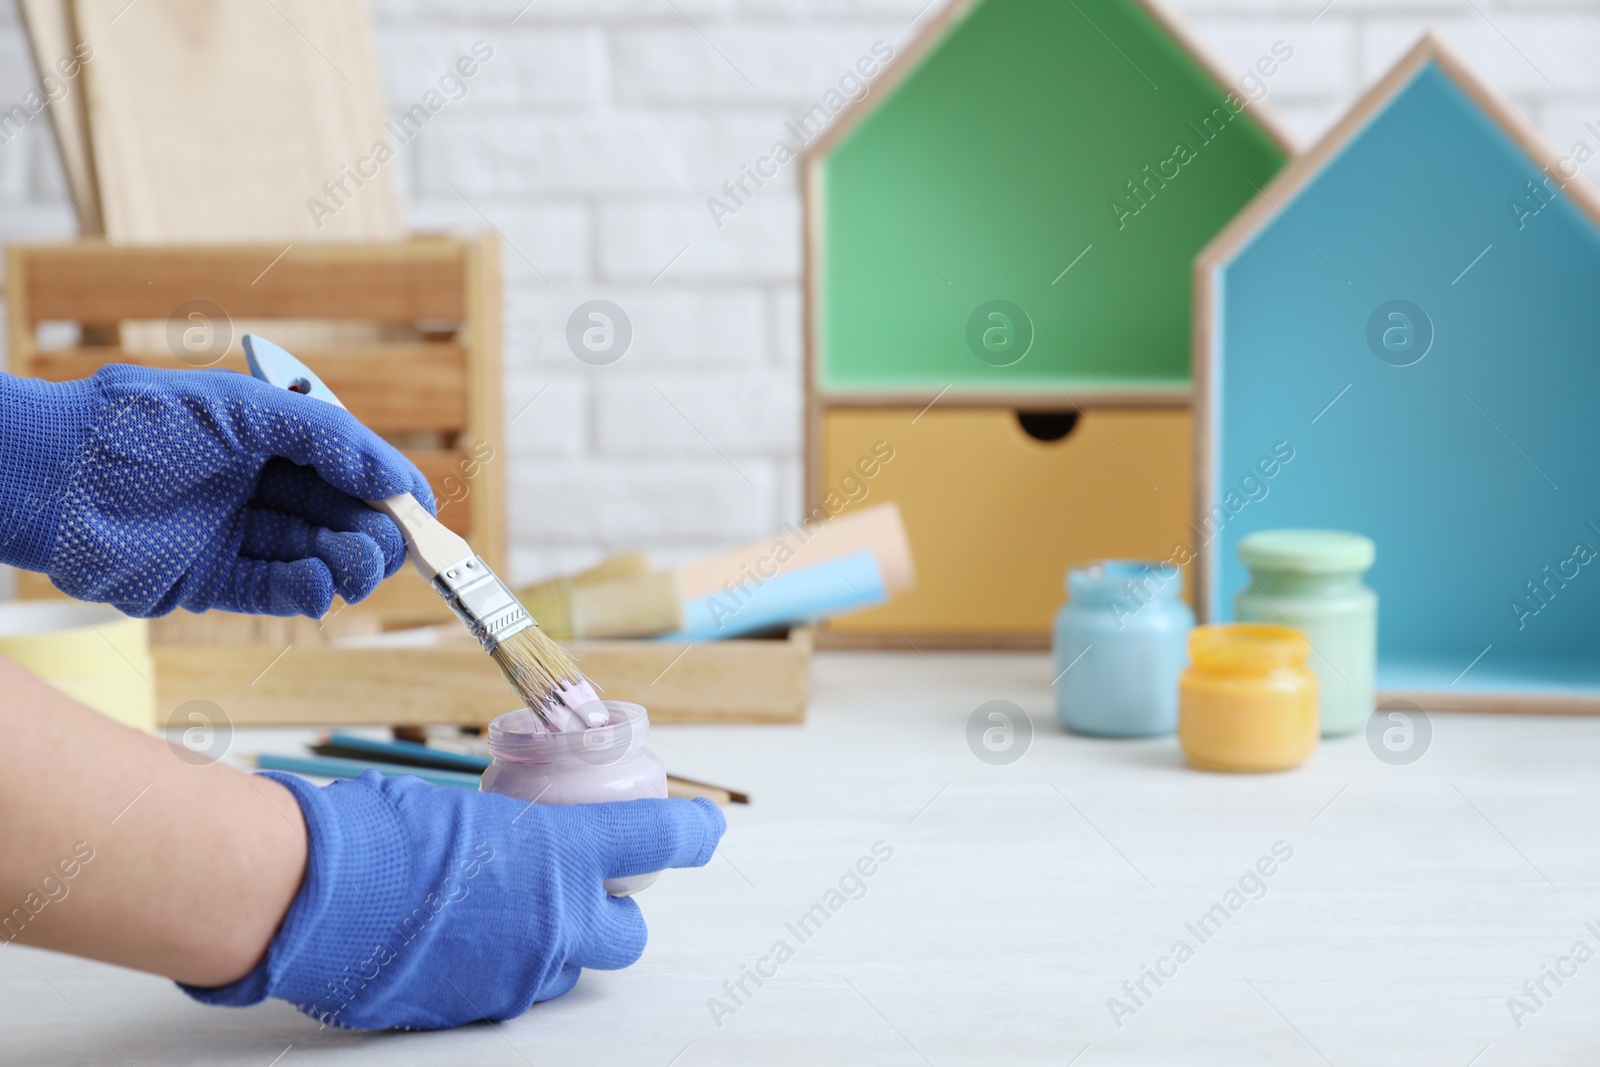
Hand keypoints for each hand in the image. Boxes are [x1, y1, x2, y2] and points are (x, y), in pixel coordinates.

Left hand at [0, 364, 433, 616]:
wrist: (50, 477)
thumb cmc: (137, 424)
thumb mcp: (242, 409)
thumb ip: (325, 436)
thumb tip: (393, 476)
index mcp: (267, 439)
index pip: (347, 466)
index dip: (388, 487)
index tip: (423, 512)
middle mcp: (254, 487)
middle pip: (338, 516)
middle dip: (373, 532)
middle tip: (392, 547)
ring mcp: (232, 536)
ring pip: (313, 556)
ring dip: (346, 564)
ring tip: (357, 567)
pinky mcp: (208, 582)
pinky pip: (273, 591)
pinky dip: (305, 591)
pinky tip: (320, 586)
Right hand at [181, 771, 726, 1030]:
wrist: (311, 894)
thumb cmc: (384, 831)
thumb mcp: (468, 810)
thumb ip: (514, 834)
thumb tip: (515, 835)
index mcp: (564, 854)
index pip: (660, 840)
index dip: (693, 831)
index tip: (705, 826)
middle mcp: (557, 922)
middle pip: (627, 933)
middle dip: (614, 913)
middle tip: (584, 890)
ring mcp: (518, 975)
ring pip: (565, 967)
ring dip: (552, 942)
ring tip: (498, 911)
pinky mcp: (476, 1010)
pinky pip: (509, 990)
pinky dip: (497, 967)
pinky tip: (453, 941)